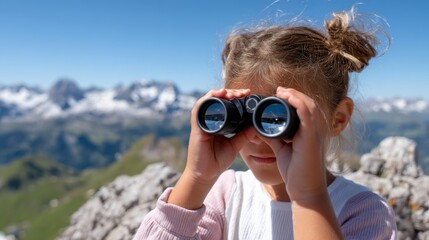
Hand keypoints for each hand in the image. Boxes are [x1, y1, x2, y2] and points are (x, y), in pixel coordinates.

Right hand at [185, 88, 255, 183]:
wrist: (206, 174)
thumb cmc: (217, 160)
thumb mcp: (235, 144)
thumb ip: (245, 135)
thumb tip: (256, 125)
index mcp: (218, 122)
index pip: (225, 103)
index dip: (235, 96)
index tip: (248, 94)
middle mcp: (208, 119)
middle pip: (217, 98)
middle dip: (230, 92)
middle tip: (243, 92)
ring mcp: (202, 122)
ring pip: (208, 100)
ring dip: (219, 93)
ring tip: (231, 92)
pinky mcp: (197, 127)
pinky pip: (198, 109)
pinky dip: (207, 100)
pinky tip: (217, 95)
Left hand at [261, 87, 327, 201]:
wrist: (304, 191)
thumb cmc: (296, 173)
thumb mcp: (283, 150)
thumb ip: (274, 138)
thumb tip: (259, 128)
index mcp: (309, 132)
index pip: (306, 109)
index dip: (294, 98)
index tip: (279, 94)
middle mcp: (315, 131)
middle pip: (309, 103)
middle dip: (294, 93)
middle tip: (279, 90)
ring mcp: (315, 134)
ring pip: (309, 105)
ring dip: (295, 95)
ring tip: (281, 91)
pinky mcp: (311, 139)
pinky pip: (307, 115)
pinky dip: (298, 103)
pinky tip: (287, 97)